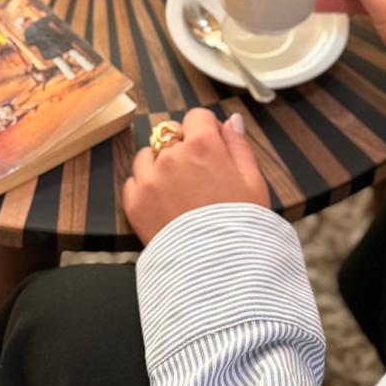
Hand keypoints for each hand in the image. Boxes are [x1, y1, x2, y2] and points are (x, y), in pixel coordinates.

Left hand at [123, 109, 269, 244]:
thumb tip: (231, 120)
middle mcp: (171, 157)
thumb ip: (238, 145)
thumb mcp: (253, 181)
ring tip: (178, 190)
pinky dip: (144, 187)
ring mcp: (149, 180)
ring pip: (147, 155)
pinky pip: (132, 181)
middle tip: (198, 174)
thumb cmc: (241, 226)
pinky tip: (163, 203)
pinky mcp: (134, 203)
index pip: (197, 116)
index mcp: (203, 147)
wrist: (218, 269)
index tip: (212, 146)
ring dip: (159, 164)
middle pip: (170, 134)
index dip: (206, 129)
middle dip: (182, 146)